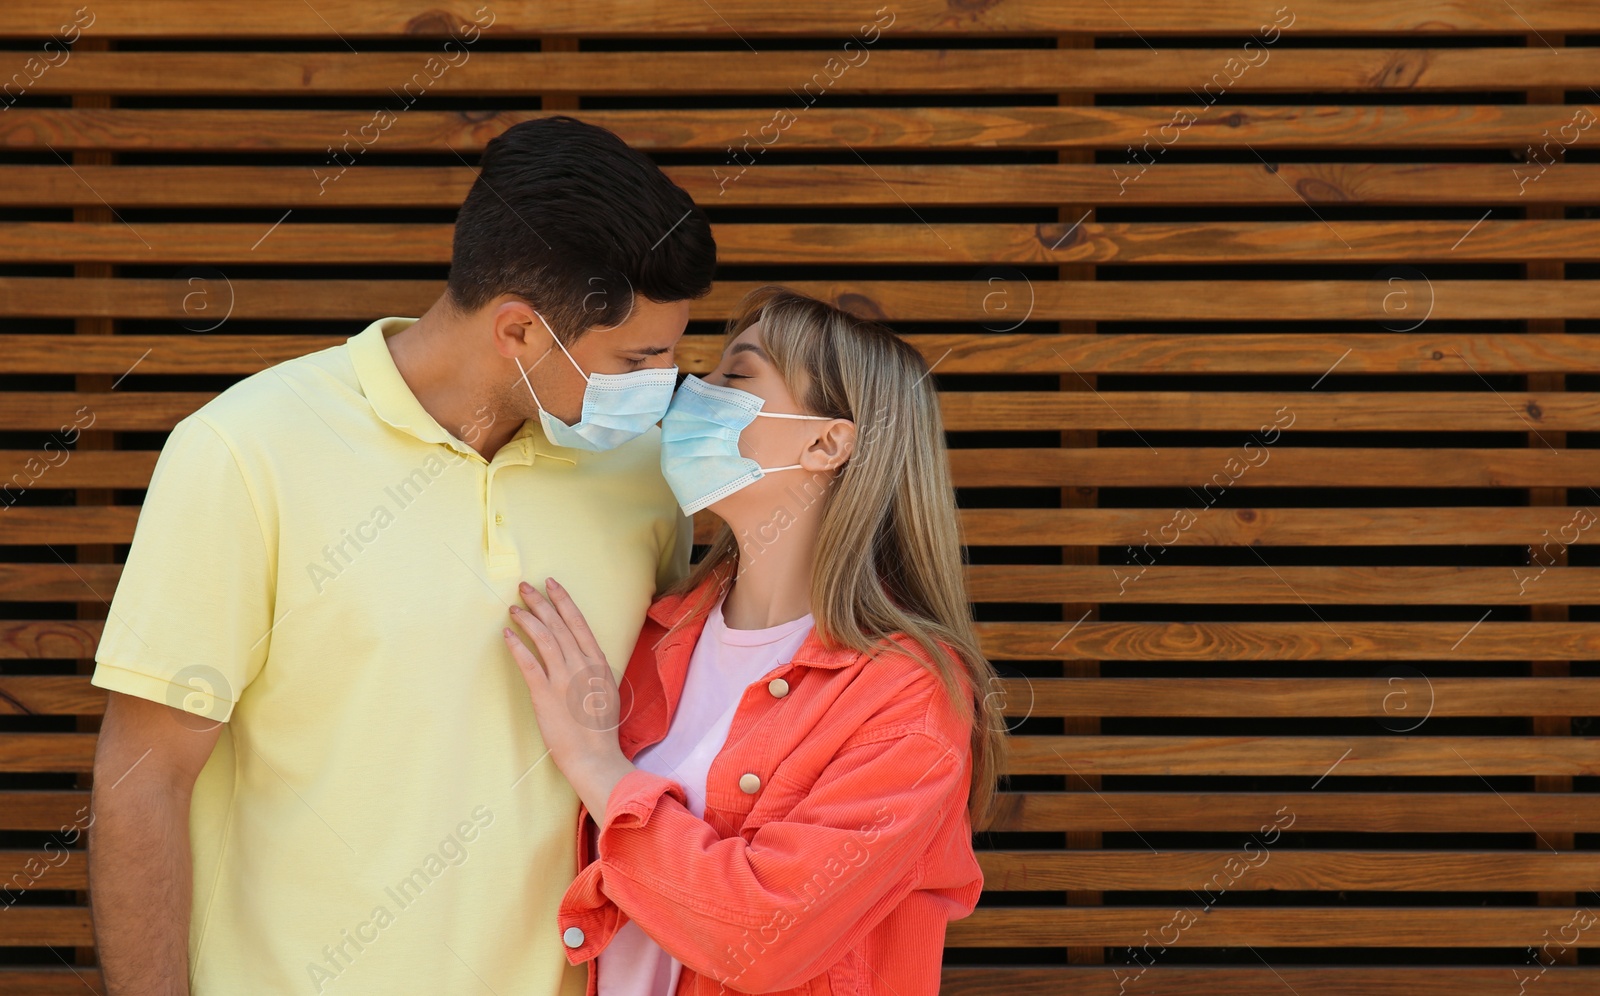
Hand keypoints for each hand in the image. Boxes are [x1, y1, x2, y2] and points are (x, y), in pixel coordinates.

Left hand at [503, 578, 634, 820]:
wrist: (594, 756)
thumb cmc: (600, 728)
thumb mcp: (605, 690)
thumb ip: (593, 670)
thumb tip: (582, 655)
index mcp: (598, 662)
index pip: (578, 622)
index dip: (562, 600)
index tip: (551, 584)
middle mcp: (581, 664)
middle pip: (558, 624)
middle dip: (540, 602)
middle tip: (524, 587)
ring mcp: (563, 678)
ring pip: (544, 638)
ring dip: (527, 619)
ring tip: (514, 608)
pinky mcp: (545, 694)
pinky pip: (529, 662)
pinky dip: (517, 645)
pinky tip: (507, 634)